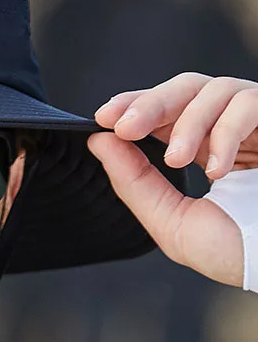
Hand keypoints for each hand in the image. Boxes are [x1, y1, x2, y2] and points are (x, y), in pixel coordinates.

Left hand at [88, 72, 257, 285]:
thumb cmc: (241, 253)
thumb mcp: (173, 222)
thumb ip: (135, 183)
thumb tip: (99, 142)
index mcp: (205, 150)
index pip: (168, 113)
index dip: (135, 105)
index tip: (102, 118)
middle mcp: (234, 130)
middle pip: (187, 88)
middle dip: (150, 104)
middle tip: (124, 126)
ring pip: (216, 90)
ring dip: (188, 123)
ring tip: (175, 160)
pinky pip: (251, 103)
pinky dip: (226, 132)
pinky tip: (216, 169)